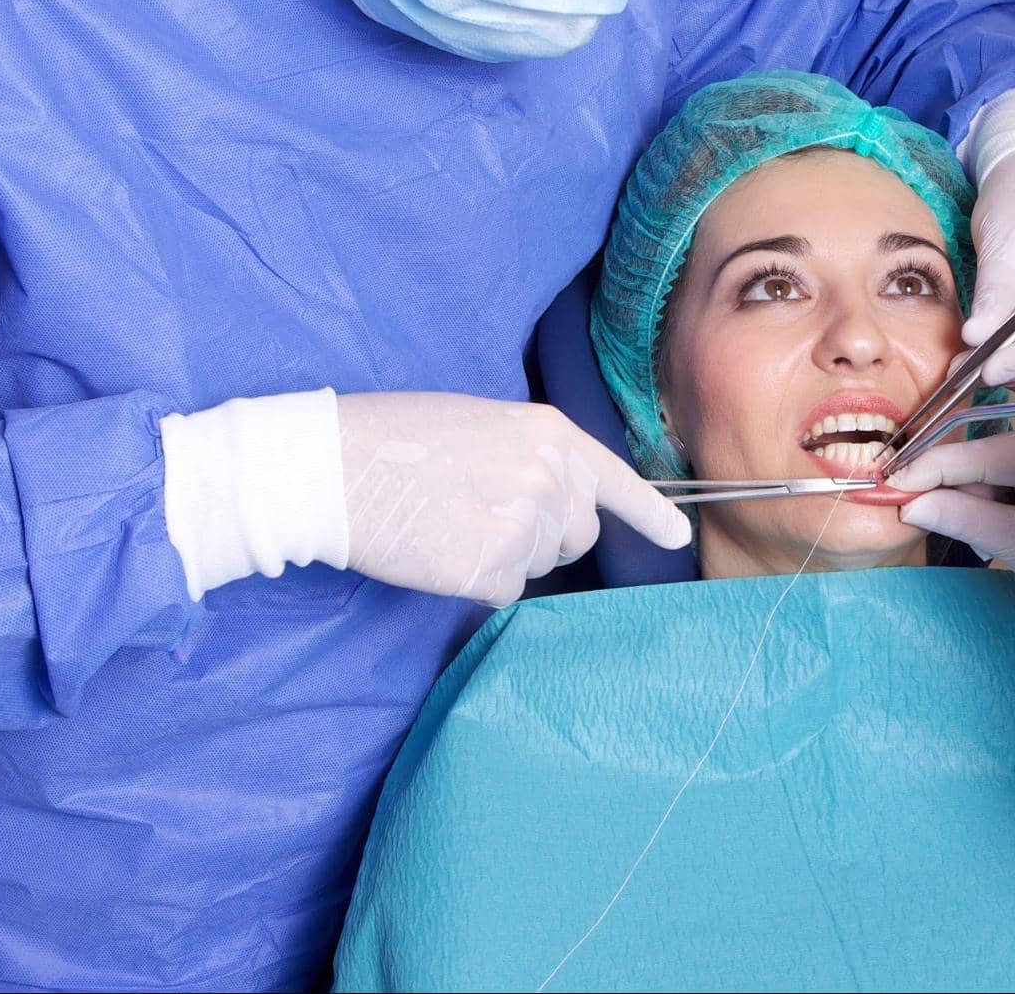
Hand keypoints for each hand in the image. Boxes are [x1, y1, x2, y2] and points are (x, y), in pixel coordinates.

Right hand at [338, 393, 690, 606]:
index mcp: (552, 434)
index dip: (652, 515)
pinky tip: (440, 549)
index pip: (618, 482)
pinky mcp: (493, 570)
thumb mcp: (483, 423)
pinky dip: (475, 581)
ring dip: (504, 555)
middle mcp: (552, 478)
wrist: (335, 465)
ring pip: (540, 565)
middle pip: (577, 534)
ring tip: (450, 520)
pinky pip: (504, 591)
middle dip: (543, 534)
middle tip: (479, 510)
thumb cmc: (397, 437)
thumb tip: (558, 496)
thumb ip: (533, 457)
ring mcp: (526, 526)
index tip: (679, 537)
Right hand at [891, 423, 1014, 680]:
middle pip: (993, 448)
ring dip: (984, 489)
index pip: (983, 454)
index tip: (893, 480)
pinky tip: (1009, 516)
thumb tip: (910, 503)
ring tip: (989, 530)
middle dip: (960, 484)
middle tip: (933, 515)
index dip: (931, 467)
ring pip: (1007, 453)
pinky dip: (1007, 486)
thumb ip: (965, 520)